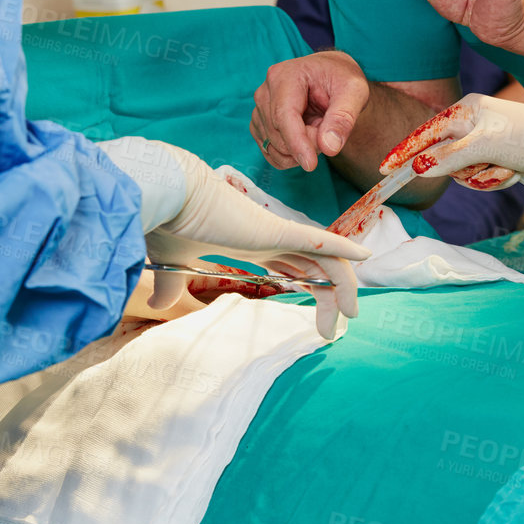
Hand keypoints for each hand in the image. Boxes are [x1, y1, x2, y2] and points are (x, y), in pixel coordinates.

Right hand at [145, 145, 367, 339]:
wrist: (165, 193)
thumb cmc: (167, 220)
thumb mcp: (173, 262)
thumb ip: (172, 285)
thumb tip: (157, 305)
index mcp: (253, 243)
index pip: (295, 269)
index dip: (312, 290)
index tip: (320, 320)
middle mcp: (271, 237)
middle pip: (316, 269)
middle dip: (330, 299)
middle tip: (335, 329)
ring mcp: (277, 232)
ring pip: (325, 261)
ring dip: (342, 288)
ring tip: (350, 315)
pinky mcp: (276, 230)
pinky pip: (320, 242)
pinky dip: (344, 249)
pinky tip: (365, 258)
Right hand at [251, 50, 369, 171]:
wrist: (331, 78)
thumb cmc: (342, 81)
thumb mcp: (355, 92)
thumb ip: (343, 118)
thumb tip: (329, 147)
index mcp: (284, 77)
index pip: (283, 116)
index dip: (297, 143)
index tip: (311, 165)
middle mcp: (265, 92)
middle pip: (278, 135)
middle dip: (306, 145)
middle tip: (329, 131)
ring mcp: (259, 110)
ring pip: (273, 147)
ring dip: (300, 151)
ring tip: (318, 130)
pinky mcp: (259, 125)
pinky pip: (271, 153)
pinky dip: (291, 156)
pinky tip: (306, 140)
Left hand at [379, 96, 523, 212]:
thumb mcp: (493, 151)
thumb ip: (462, 158)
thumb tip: (426, 168)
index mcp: (469, 108)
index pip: (430, 131)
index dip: (406, 151)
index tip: (384, 168)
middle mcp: (470, 110)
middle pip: (429, 142)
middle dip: (418, 165)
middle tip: (386, 178)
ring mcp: (479, 123)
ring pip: (448, 160)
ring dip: (477, 177)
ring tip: (507, 167)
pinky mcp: (489, 140)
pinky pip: (456, 162)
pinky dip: (462, 173)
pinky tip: (501, 169)